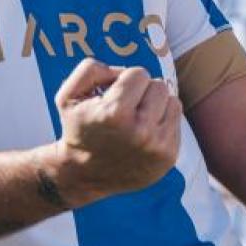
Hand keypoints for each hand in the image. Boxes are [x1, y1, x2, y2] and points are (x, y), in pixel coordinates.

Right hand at [49, 59, 181, 206]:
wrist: (84, 175)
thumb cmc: (78, 129)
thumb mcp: (68, 95)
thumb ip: (91, 69)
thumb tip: (123, 70)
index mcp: (114, 113)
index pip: (139, 73)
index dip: (124, 81)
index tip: (113, 96)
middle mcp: (140, 131)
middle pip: (159, 85)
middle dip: (142, 91)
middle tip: (126, 107)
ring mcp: (157, 146)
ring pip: (172, 101)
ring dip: (156, 105)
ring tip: (136, 119)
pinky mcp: (168, 157)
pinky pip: (177, 122)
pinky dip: (162, 122)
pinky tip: (144, 134)